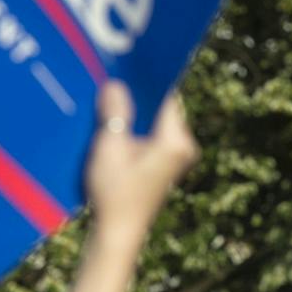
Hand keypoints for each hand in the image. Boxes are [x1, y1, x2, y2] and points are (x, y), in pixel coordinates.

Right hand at [84, 82, 197, 247]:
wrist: (118, 233)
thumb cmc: (115, 195)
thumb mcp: (109, 148)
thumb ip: (115, 113)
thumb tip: (116, 83)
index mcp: (176, 140)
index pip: (166, 95)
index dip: (147, 77)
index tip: (129, 58)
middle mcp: (183, 146)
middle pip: (160, 106)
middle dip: (137, 93)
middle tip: (113, 75)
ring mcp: (175, 156)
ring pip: (154, 119)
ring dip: (133, 110)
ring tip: (109, 96)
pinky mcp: (164, 163)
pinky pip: (150, 133)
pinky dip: (134, 126)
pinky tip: (112, 122)